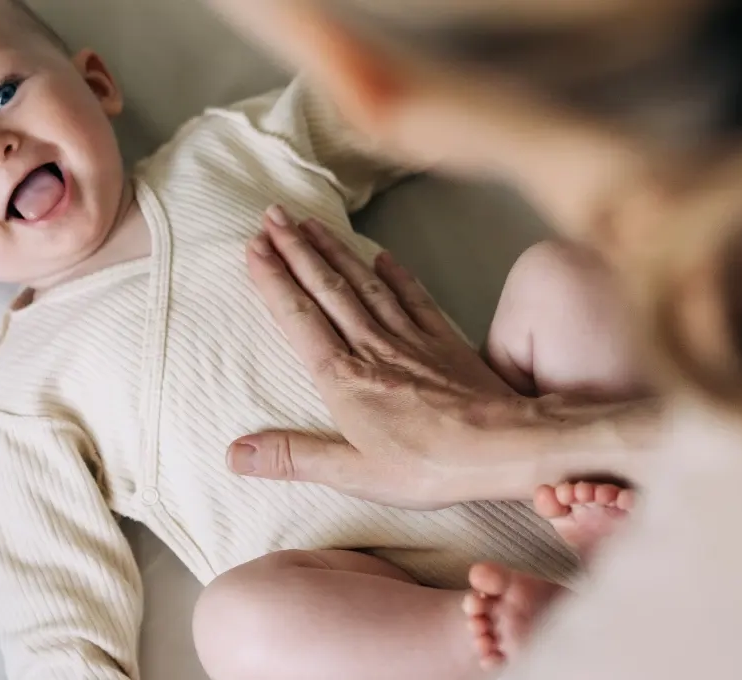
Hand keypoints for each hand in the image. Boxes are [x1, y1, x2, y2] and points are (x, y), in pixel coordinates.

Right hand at [228, 206, 527, 509]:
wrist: (507, 446)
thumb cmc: (430, 466)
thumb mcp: (354, 473)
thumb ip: (294, 457)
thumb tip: (234, 453)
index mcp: (344, 379)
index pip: (298, 317)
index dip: (273, 279)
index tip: (253, 244)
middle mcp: (372, 348)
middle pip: (327, 288)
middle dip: (296, 249)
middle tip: (273, 214)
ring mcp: (411, 339)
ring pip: (364, 283)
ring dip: (335, 249)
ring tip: (312, 222)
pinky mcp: (445, 341)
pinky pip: (414, 297)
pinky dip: (396, 273)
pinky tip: (383, 254)